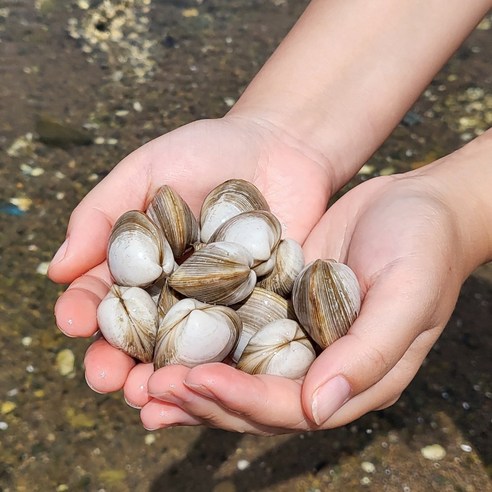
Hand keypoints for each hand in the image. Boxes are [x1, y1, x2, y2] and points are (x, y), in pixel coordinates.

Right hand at [48, 115, 332, 393]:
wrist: (281, 147)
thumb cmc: (208, 150)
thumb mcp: (147, 168)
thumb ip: (103, 213)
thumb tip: (58, 269)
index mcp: (143, 265)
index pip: (105, 296)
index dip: (85, 312)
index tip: (73, 322)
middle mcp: (177, 293)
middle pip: (142, 336)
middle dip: (119, 360)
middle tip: (107, 378)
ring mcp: (220, 306)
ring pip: (188, 352)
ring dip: (168, 375)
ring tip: (151, 393)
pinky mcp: (264, 310)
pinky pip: (244, 342)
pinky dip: (227, 365)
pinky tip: (213, 382)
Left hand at [137, 148, 481, 433]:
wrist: (415, 205)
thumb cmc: (422, 247)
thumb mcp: (409, 296)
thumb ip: (370, 354)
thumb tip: (316, 410)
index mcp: (354, 378)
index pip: (291, 408)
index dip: (242, 400)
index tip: (194, 381)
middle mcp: (320, 368)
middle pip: (254, 401)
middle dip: (201, 398)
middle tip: (147, 389)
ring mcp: (297, 339)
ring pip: (237, 372)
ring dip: (189, 380)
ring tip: (139, 381)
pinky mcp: (278, 307)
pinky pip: (235, 331)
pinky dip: (201, 339)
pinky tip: (162, 337)